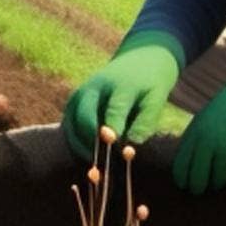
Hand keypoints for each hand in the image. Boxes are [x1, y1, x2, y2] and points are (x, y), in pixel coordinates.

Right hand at [62, 32, 181, 158]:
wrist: (139, 59)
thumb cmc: (150, 82)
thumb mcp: (157, 98)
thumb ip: (146, 121)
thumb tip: (130, 147)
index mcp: (118, 85)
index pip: (114, 111)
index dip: (113, 134)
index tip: (117, 151)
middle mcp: (93, 87)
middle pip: (85, 118)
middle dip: (93, 144)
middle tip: (105, 166)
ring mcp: (80, 95)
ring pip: (72, 125)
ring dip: (82, 147)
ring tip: (96, 166)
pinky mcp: (73, 104)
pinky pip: (69, 127)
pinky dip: (76, 143)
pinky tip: (89, 157)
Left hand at [172, 44, 225, 193]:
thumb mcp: (210, 114)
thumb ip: (199, 135)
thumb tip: (189, 159)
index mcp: (197, 130)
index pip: (181, 165)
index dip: (182, 179)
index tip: (185, 185)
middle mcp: (208, 141)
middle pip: (197, 180)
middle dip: (199, 188)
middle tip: (201, 191)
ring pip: (219, 181)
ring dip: (221, 182)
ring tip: (223, 177)